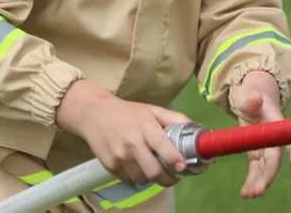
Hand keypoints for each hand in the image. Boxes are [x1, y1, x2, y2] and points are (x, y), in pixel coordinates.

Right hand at [56, 79, 191, 187]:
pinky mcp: (109, 165)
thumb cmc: (128, 112)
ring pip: (141, 179)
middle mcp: (132, 142)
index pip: (161, 145)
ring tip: (153, 170)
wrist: (94, 113)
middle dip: (166, 179)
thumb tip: (197, 131)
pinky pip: (128, 180)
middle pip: (152, 171)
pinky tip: (138, 167)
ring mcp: (119, 155)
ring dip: (151, 178)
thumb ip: (175, 119)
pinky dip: (136, 177)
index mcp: (145, 126)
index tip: (182, 167)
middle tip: (173, 177)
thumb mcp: (152, 110)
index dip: (173, 158)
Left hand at [230, 70, 290, 198]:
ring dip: (258, 182)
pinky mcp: (256, 153)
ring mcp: (265, 147)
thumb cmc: (251, 95)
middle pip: (274, 160)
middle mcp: (273, 138)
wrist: (252, 98)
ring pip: (264, 168)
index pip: (287, 138)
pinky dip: (251, 181)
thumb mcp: (247, 94)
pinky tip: (245, 193)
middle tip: (259, 190)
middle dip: (267, 176)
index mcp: (275, 122)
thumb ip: (250, 98)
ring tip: (249, 195)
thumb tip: (255, 99)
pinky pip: (255, 169)